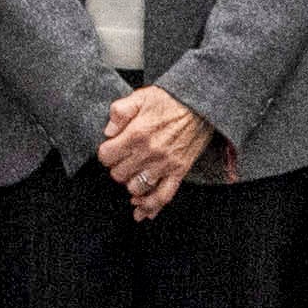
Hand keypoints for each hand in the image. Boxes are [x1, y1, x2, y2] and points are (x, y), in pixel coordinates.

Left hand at [96, 86, 215, 218]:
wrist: (201, 105)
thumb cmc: (170, 100)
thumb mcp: (140, 96)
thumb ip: (120, 111)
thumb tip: (108, 131)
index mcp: (136, 133)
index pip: (106, 156)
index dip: (106, 153)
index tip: (111, 150)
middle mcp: (149, 152)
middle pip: (118, 174)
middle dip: (117, 168)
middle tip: (123, 161)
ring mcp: (164, 165)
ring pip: (136, 189)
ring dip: (130, 185)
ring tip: (132, 177)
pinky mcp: (178, 172)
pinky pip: (163, 196)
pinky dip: (150, 207)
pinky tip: (142, 211)